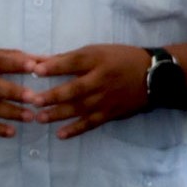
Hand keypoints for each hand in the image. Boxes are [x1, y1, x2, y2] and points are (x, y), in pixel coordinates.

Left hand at [28, 44, 152, 139]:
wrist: (153, 76)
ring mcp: (105, 99)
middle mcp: (101, 79)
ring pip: (79, 108)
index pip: (74, 62)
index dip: (55, 66)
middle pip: (75, 88)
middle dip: (53, 95)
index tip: (35, 70)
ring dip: (58, 114)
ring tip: (39, 118)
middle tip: (33, 101)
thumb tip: (38, 60)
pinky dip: (75, 129)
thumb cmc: (119, 59)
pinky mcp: (110, 113)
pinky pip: (90, 123)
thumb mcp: (97, 51)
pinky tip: (60, 134)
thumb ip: (67, 58)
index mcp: (97, 59)